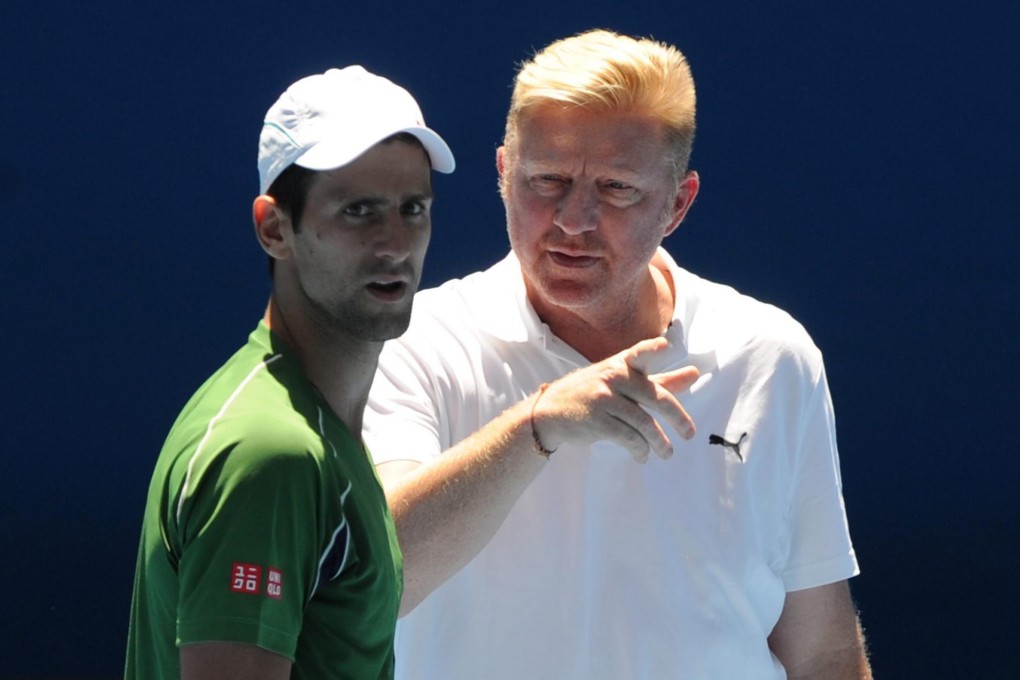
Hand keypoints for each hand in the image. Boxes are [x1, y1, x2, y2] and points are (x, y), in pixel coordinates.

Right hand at [531, 337, 698, 462]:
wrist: (550, 412)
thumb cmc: (593, 394)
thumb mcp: (623, 382)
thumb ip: (659, 379)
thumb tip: (694, 374)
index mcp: (621, 364)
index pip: (638, 353)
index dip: (651, 349)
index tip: (664, 346)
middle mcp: (612, 377)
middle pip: (654, 396)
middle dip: (677, 417)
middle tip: (689, 433)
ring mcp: (603, 399)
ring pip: (643, 422)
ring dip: (659, 442)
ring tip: (666, 453)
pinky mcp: (596, 421)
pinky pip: (627, 437)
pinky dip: (640, 449)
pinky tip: (642, 455)